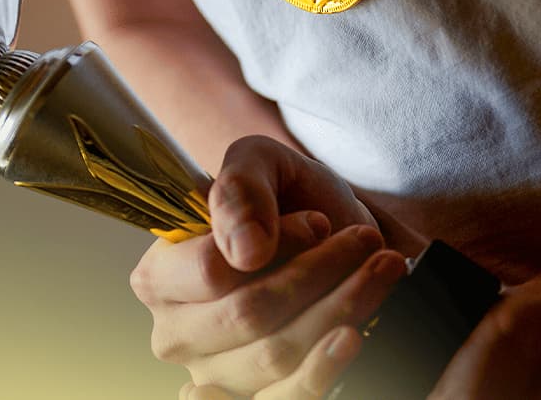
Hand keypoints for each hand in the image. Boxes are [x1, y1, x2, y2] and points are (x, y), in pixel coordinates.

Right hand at [130, 136, 403, 394]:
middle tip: (365, 241)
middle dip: (317, 274)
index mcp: (159, 277)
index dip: (275, 247)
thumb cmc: (284, 200)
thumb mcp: (261, 164)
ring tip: (381, 269)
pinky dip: (326, 367)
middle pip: (247, 316)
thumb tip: (244, 250)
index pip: (210, 272)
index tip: (319, 223)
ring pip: (277, 355)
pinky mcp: (257, 397)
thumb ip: (241, 189)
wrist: (333, 239)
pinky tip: (354, 335)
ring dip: (341, 309)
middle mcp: (176, 334)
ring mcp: (215, 376)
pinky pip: (288, 398)